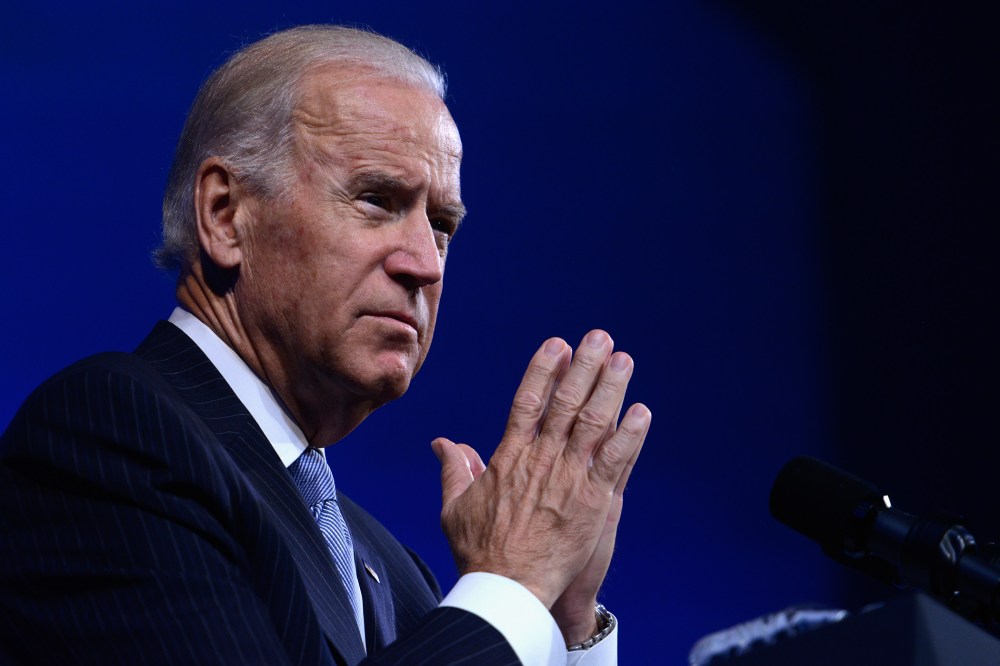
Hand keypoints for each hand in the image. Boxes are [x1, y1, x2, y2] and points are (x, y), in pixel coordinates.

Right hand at [432, 331, 649, 619]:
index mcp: (510, 456)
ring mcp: (570, 478)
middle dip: (584, 366)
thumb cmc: (479, 551)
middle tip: (600, 338)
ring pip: (594, 423)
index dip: (544, 370)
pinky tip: (642, 412)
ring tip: (624, 360)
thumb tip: (441, 442)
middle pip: (566, 402)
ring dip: (611, 388)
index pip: (528, 401)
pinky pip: (616, 461)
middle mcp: (542, 459)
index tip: (557, 345)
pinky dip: (630, 435)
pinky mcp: (594, 502)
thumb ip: (453, 469)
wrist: (507, 589)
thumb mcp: (455, 506)